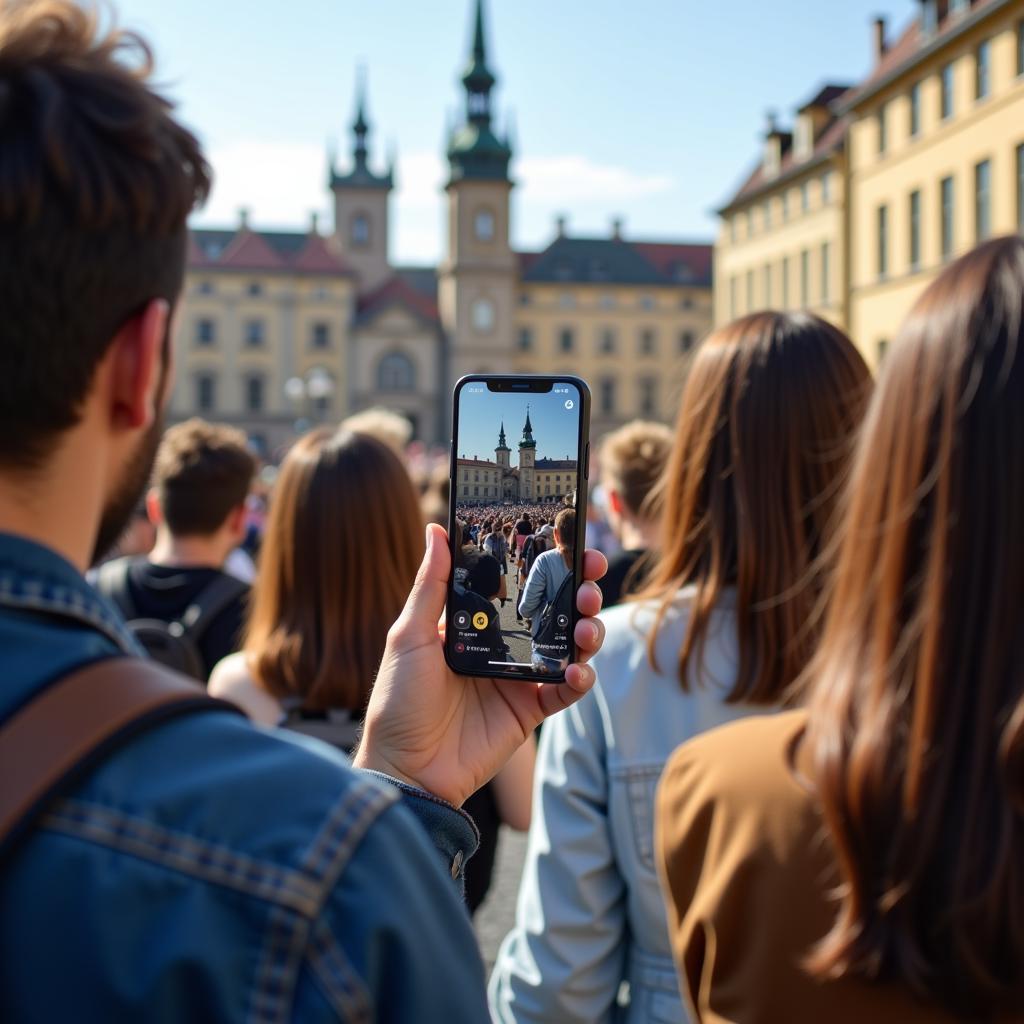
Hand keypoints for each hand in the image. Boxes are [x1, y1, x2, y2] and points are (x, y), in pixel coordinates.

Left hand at [353, 523, 606, 806]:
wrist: (405, 768)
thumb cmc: (397, 700)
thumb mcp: (409, 635)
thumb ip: (430, 584)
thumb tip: (436, 529)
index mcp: (476, 621)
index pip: (519, 583)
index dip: (547, 561)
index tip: (570, 540)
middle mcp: (503, 645)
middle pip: (553, 608)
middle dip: (579, 588)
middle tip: (591, 574)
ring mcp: (519, 678)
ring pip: (568, 644)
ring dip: (587, 628)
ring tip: (587, 623)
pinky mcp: (530, 710)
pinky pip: (566, 690)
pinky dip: (580, 678)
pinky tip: (577, 669)